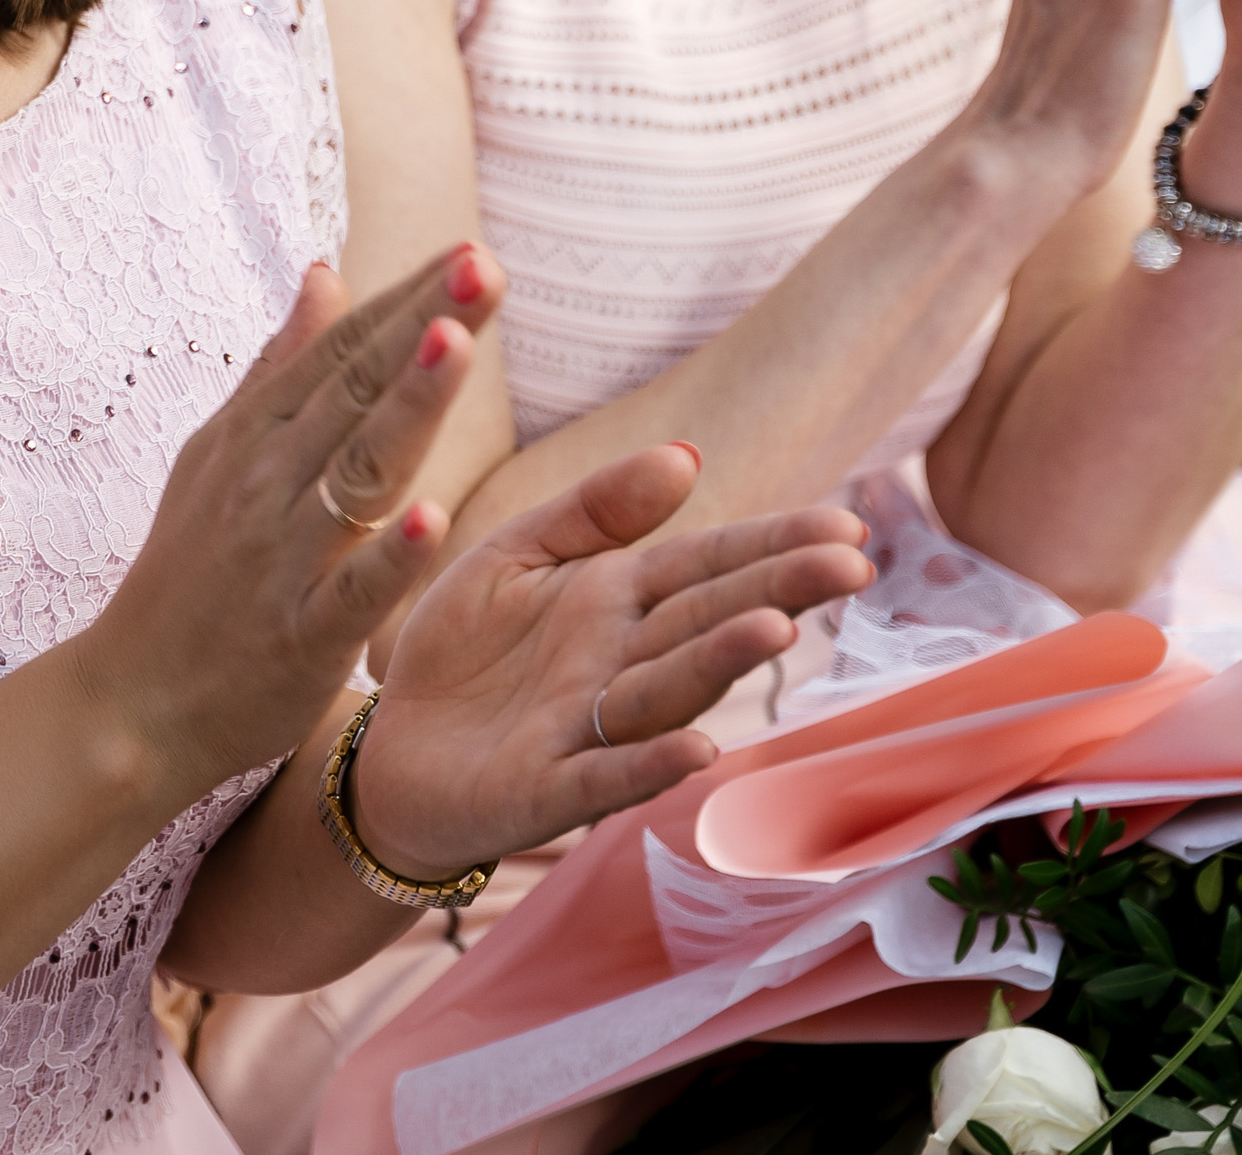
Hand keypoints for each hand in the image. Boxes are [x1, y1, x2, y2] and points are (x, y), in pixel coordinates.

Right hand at [73, 241, 505, 806]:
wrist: (130, 702)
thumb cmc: (187, 571)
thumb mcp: (219, 453)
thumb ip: (279, 366)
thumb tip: (325, 273)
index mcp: (257, 434)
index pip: (342, 351)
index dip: (405, 299)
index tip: (467, 248)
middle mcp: (268, 483)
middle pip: (358, 392)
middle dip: (422, 325)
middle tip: (479, 265)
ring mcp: (282, 559)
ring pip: (358, 472)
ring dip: (408, 406)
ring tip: (457, 343)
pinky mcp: (299, 638)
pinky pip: (350, 592)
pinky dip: (388, 557)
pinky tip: (430, 516)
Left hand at [346, 446, 872, 879]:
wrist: (390, 752)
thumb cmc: (467, 651)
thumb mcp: (520, 551)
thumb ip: (597, 507)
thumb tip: (687, 453)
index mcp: (617, 597)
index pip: (710, 562)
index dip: (775, 544)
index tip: (846, 524)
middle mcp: (620, 662)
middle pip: (709, 619)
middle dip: (779, 590)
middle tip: (850, 565)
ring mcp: (591, 727)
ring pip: (669, 688)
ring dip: (722, 661)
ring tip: (777, 626)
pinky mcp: (546, 788)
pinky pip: (605, 774)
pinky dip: (650, 763)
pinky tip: (696, 746)